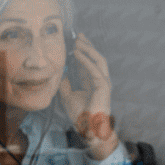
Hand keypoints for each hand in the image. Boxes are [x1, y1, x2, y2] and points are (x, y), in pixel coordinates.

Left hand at [58, 32, 118, 159]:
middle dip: (88, 46)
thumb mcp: (67, 96)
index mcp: (93, 83)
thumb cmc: (80, 115)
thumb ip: (65, 85)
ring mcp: (104, 83)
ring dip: (88, 50)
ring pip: (98, 61)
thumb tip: (60, 74)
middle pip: (96, 59)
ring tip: (77, 42)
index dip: (82, 52)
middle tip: (78, 36)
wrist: (89, 128)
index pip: (89, 63)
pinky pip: (94, 69)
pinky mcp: (103, 87)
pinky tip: (77, 53)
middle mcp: (100, 81)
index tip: (74, 42)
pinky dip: (85, 60)